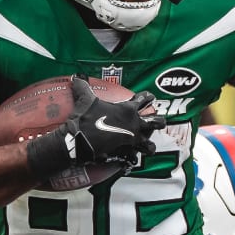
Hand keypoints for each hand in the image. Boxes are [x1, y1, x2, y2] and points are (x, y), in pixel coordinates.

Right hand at [27, 75, 166, 177]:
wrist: (80, 139)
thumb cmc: (86, 118)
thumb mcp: (85, 99)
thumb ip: (83, 87)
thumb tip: (76, 77)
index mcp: (128, 109)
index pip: (144, 100)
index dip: (147, 97)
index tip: (150, 96)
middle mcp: (135, 124)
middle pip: (156, 122)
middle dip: (158, 121)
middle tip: (157, 121)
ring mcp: (132, 139)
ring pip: (149, 144)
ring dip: (149, 144)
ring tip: (148, 144)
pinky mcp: (126, 152)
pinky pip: (134, 156)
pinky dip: (133, 157)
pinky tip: (132, 157)